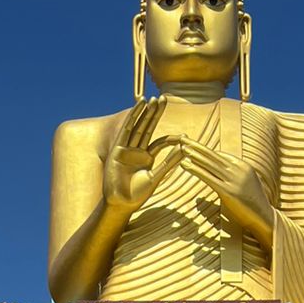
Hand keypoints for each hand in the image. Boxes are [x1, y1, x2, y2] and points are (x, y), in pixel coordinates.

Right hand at [104, 98, 182, 213]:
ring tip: (152, 99)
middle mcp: (137, 151)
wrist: (120, 203)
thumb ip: (169, 163)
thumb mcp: (156, 177)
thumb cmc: (137, 195)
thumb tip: (184, 150)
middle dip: (155, 114)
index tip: (184, 137)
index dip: (171, 138)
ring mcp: (127, 148)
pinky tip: (139, 105)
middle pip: (148, 128)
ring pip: (138, 126)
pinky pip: (127, 129)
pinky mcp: (118, 148)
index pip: (160, 142)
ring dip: (145, 112)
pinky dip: (133, 117)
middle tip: (163, 99)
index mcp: (147, 158)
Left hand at [179, 138, 274, 247]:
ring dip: (194, 155)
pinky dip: (196, 169)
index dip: (205, 150)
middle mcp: (238, 170)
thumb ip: (234, 179)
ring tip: (182, 148)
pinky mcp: (228, 192)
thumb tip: (221, 178)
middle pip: (213, 155)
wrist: (265, 218)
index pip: (221, 155)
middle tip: (183, 138)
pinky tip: (185, 164)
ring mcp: (234, 180)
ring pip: (210, 164)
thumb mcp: (246, 186)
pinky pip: (208, 177)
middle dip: (197, 146)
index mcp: (243, 166)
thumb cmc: (254, 206)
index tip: (193, 145)